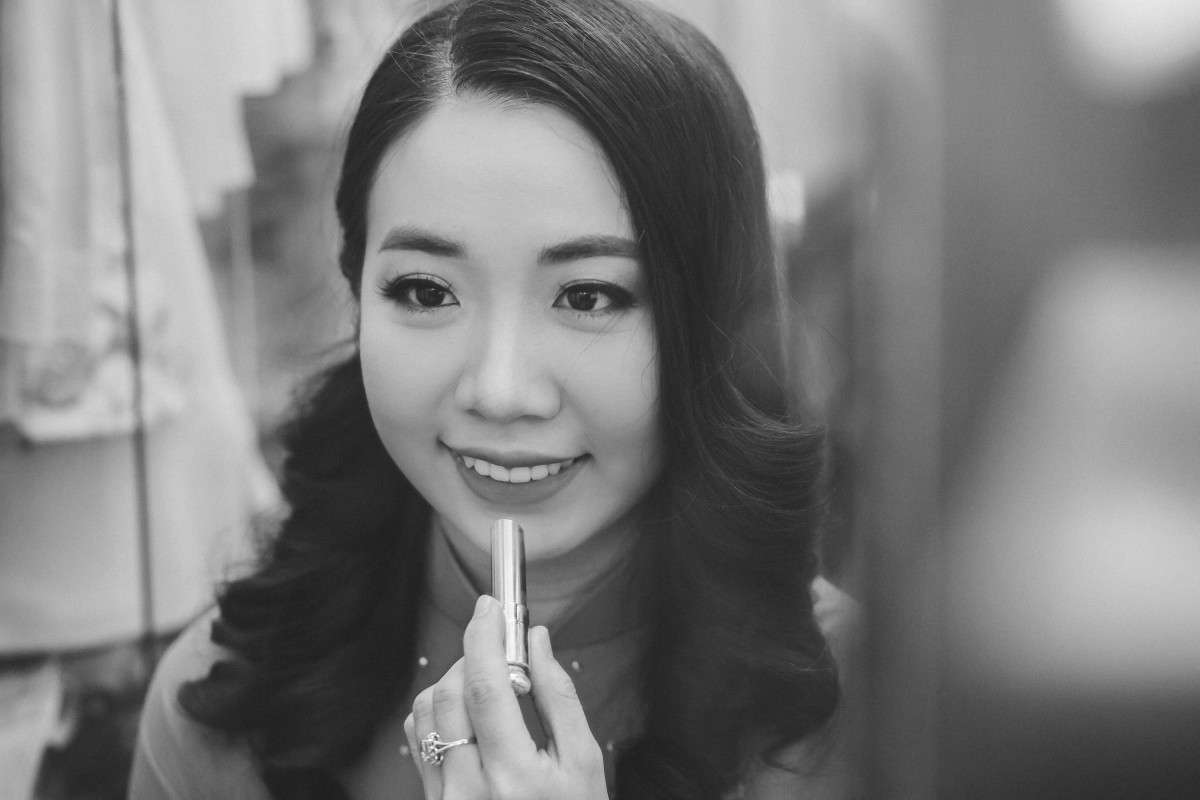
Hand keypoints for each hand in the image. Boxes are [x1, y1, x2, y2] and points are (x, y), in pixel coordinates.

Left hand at [403, 595, 608, 799]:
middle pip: (449, 693)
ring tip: (489, 685)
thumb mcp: (583, 762)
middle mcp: (469, 789)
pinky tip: (467, 711)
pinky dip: (438, 710)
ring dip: (453, 681)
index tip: (490, 607)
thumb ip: (559, 697)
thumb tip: (537, 640)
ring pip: (425, 712)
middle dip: (472, 655)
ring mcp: (445, 799)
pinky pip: (419, 739)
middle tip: (502, 649)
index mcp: (515, 776)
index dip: (484, 636)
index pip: (486, 686)